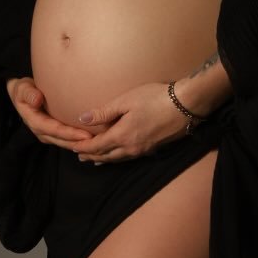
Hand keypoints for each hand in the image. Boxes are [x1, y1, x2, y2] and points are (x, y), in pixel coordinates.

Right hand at [6, 77, 94, 148]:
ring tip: (97, 143)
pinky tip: (92, 140)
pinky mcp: (54, 134)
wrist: (23, 95)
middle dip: (79, 142)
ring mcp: (48, 134)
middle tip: (97, 142)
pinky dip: (79, 141)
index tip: (85, 135)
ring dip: (80, 144)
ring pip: (66, 143)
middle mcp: (42, 132)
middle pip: (62, 140)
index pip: (54, 130)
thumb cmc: (24, 90)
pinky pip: (67, 140)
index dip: (69, 134)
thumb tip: (36, 99)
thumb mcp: (22, 89)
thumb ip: (28, 93)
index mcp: (35, 122)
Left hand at [71, 82, 188, 162]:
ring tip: (94, 159)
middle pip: (105, 156)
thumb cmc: (155, 98)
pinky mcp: (153, 149)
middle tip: (79, 155)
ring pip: (118, 159)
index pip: (96, 146)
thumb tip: (82, 119)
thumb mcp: (126, 101)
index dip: (82, 148)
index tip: (71, 147)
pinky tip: (119, 156)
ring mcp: (143, 150)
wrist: (186, 105)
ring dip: (104, 159)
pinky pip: (129, 158)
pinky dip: (118, 158)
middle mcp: (130, 148)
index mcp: (122, 136)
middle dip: (91, 156)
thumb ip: (104, 112)